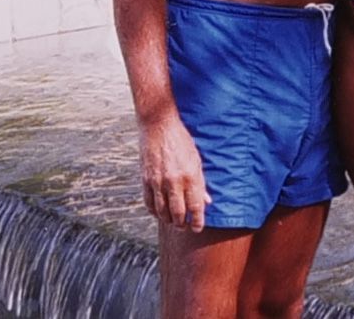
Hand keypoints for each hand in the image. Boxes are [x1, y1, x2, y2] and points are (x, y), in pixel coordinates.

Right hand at [138, 114, 210, 231]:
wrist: (159, 125)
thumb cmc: (181, 140)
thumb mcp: (196, 159)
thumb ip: (201, 182)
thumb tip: (206, 201)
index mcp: (190, 176)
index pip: (195, 207)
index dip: (197, 222)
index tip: (198, 227)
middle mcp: (174, 181)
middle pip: (178, 214)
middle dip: (182, 225)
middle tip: (185, 227)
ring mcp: (158, 181)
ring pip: (162, 212)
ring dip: (169, 221)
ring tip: (173, 222)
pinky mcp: (146, 179)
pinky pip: (149, 203)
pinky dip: (154, 212)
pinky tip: (159, 212)